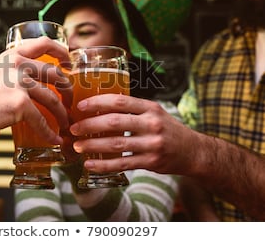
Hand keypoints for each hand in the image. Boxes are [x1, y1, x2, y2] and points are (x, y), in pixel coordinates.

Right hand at [0, 36, 70, 143]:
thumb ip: (14, 70)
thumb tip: (32, 80)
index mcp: (14, 54)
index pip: (45, 43)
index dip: (62, 52)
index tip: (69, 64)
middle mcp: (20, 65)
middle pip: (56, 75)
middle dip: (68, 90)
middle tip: (69, 101)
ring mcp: (21, 84)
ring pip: (53, 100)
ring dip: (62, 114)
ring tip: (64, 123)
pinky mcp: (20, 104)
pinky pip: (41, 121)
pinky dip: (49, 133)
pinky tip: (54, 139)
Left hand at [70, 94, 197, 174]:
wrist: (193, 151)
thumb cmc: (167, 129)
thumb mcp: (154, 112)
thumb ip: (132, 109)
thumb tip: (99, 105)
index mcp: (150, 108)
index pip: (120, 101)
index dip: (98, 102)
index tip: (81, 106)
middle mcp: (152, 124)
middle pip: (114, 122)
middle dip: (90, 125)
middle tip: (73, 128)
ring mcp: (152, 144)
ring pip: (116, 144)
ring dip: (93, 145)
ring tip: (77, 146)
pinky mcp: (151, 162)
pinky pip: (123, 164)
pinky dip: (104, 165)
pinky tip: (89, 164)